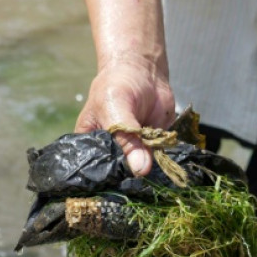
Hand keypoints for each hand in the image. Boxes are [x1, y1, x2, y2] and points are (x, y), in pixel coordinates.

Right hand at [75, 56, 173, 175]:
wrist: (143, 70)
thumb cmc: (117, 85)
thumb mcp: (116, 109)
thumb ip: (128, 139)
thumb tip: (141, 169)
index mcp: (91, 144)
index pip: (95, 170)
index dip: (107, 179)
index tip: (118, 186)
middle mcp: (111, 151)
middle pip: (120, 173)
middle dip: (131, 176)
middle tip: (141, 178)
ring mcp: (133, 150)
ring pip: (141, 169)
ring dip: (150, 170)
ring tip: (154, 168)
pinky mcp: (153, 146)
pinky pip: (158, 160)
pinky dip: (163, 161)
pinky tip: (165, 162)